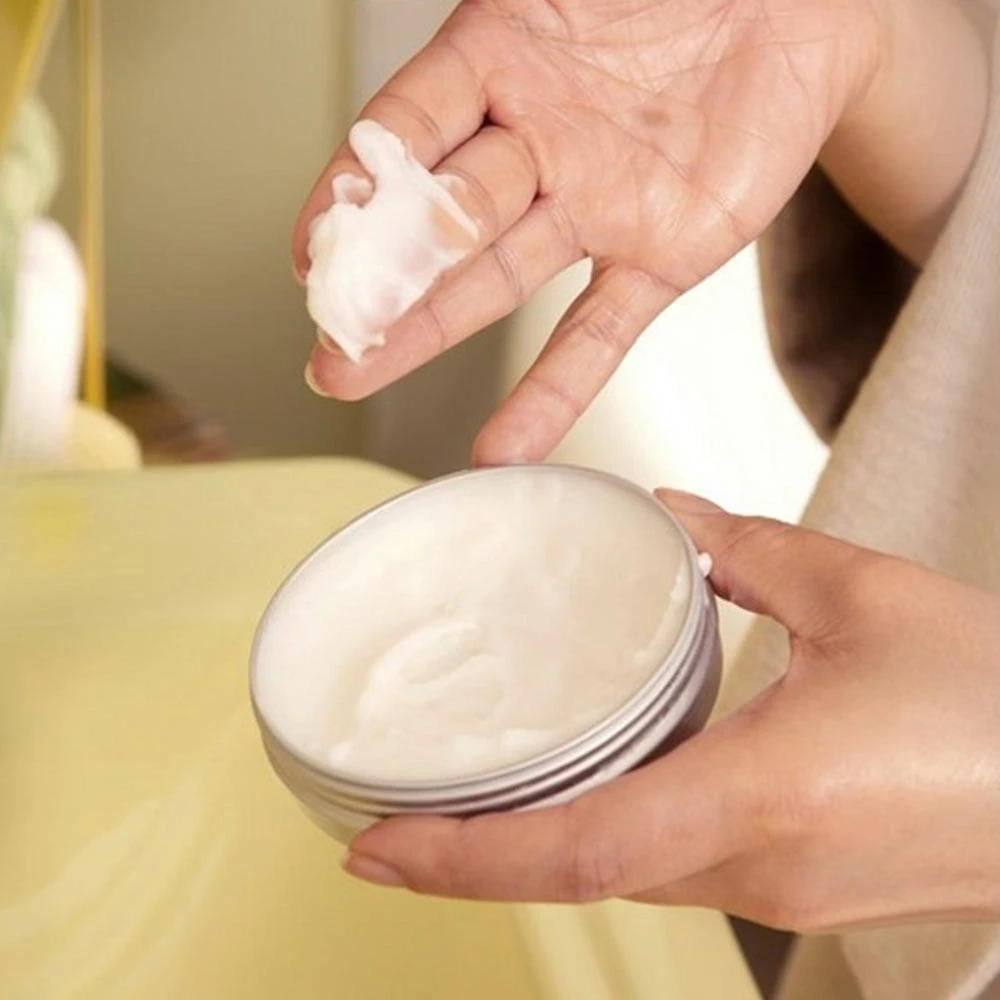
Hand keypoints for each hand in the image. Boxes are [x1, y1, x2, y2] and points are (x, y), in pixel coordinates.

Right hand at [294, 0, 883, 462]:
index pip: (404, 131)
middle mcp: (536, 142)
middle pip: (440, 219)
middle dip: (380, 282)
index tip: (309, 251)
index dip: (351, 190)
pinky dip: (554, 391)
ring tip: (361, 377)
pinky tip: (505, 445)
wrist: (798, 8)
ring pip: (497, 278)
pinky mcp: (661, 256)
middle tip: (327, 341)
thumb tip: (427, 61)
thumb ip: (514, 4)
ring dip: (429, 333)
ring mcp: (596, 206)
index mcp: (502, 59)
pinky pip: (599, 332)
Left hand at [341, 491, 999, 932]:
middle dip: (476, 862)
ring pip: (624, 880)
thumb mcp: (864, 597)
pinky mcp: (802, 888)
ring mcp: (782, 893)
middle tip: (390, 828)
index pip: (578, 846)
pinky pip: (674, 874)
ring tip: (462, 817)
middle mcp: (761, 864)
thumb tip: (676, 515)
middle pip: (582, 873)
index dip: (467, 859)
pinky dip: (605, 845)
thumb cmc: (997, 699)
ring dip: (536, 855)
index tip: (377, 851)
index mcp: (765, 793)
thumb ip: (751, 549)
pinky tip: (579, 804)